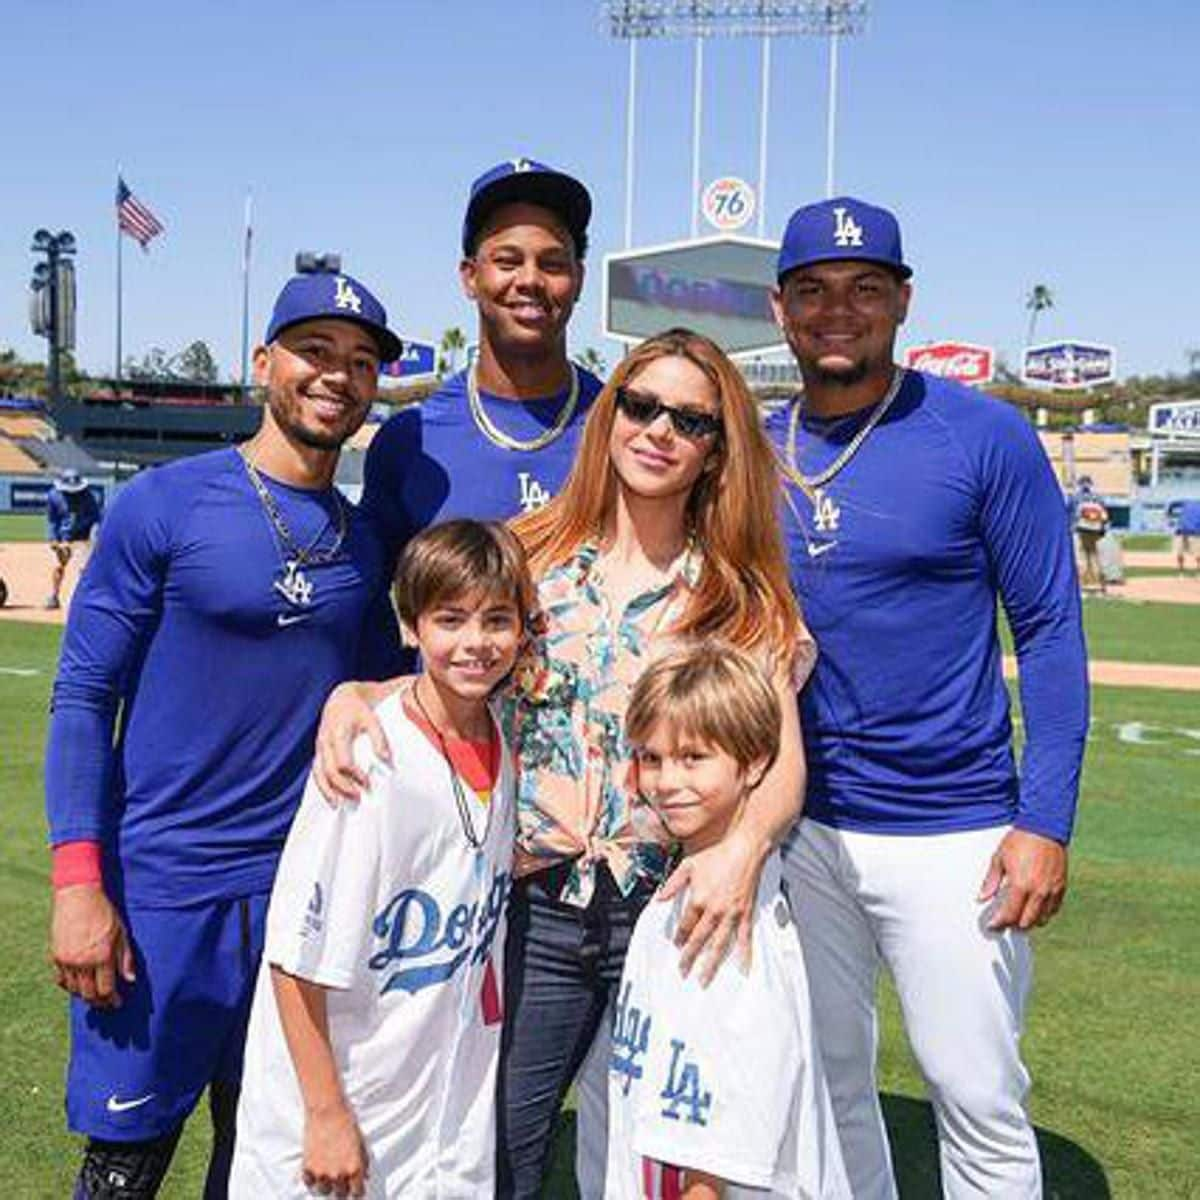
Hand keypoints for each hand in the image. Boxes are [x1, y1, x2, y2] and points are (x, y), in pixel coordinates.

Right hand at [50, 885, 134, 1007]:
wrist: (78, 896)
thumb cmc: (104, 913)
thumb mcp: (122, 933)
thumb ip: (126, 958)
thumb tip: (131, 980)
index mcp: (102, 956)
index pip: (106, 989)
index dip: (112, 1000)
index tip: (118, 1003)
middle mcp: (83, 962)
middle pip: (89, 994)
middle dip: (99, 1002)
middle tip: (106, 1004)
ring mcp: (66, 960)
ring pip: (74, 990)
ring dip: (84, 996)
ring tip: (94, 996)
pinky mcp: (55, 956)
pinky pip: (61, 979)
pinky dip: (70, 986)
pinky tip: (78, 986)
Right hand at [302, 1102, 368, 1197]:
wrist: (327, 1110)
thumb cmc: (347, 1122)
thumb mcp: (361, 1142)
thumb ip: (364, 1161)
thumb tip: (365, 1175)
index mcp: (354, 1168)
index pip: (357, 1192)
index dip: (357, 1190)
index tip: (356, 1188)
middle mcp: (338, 1174)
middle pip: (341, 1194)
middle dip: (343, 1188)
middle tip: (342, 1180)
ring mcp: (322, 1173)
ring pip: (324, 1190)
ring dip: (327, 1184)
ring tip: (329, 1174)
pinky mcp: (308, 1168)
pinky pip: (310, 1182)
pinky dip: (313, 1178)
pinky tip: (317, 1169)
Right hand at [313, 681, 392, 803]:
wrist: (340, 699)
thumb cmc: (359, 710)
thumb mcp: (372, 719)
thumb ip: (379, 739)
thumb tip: (386, 759)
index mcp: (337, 733)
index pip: (343, 761)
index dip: (355, 775)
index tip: (368, 784)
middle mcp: (324, 741)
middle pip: (329, 771)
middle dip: (343, 786)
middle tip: (359, 797)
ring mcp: (319, 747)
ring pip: (318, 773)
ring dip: (328, 790)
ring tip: (340, 805)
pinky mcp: (318, 751)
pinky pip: (316, 772)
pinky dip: (322, 786)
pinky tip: (332, 797)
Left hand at [658, 826, 767, 986]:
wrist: (744, 849)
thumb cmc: (717, 855)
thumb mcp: (688, 865)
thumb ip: (672, 884)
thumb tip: (659, 898)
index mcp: (698, 899)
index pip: (686, 926)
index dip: (679, 938)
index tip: (676, 946)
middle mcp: (714, 910)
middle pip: (699, 940)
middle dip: (690, 958)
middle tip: (683, 972)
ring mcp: (731, 914)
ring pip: (719, 944)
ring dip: (711, 964)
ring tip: (705, 979)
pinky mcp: (745, 913)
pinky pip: (744, 937)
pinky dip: (744, 954)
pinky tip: (743, 968)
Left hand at [978, 829, 1067, 930]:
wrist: (1044, 828)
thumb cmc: (1020, 840)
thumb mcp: (999, 858)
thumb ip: (991, 881)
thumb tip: (982, 898)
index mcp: (1021, 885)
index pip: (1010, 914)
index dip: (999, 923)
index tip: (992, 925)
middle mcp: (1038, 891)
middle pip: (1026, 921)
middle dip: (1013, 924)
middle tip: (1004, 921)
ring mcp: (1052, 890)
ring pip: (1042, 919)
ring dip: (1029, 921)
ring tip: (1018, 917)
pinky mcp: (1061, 886)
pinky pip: (1054, 909)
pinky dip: (1044, 913)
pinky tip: (1034, 909)